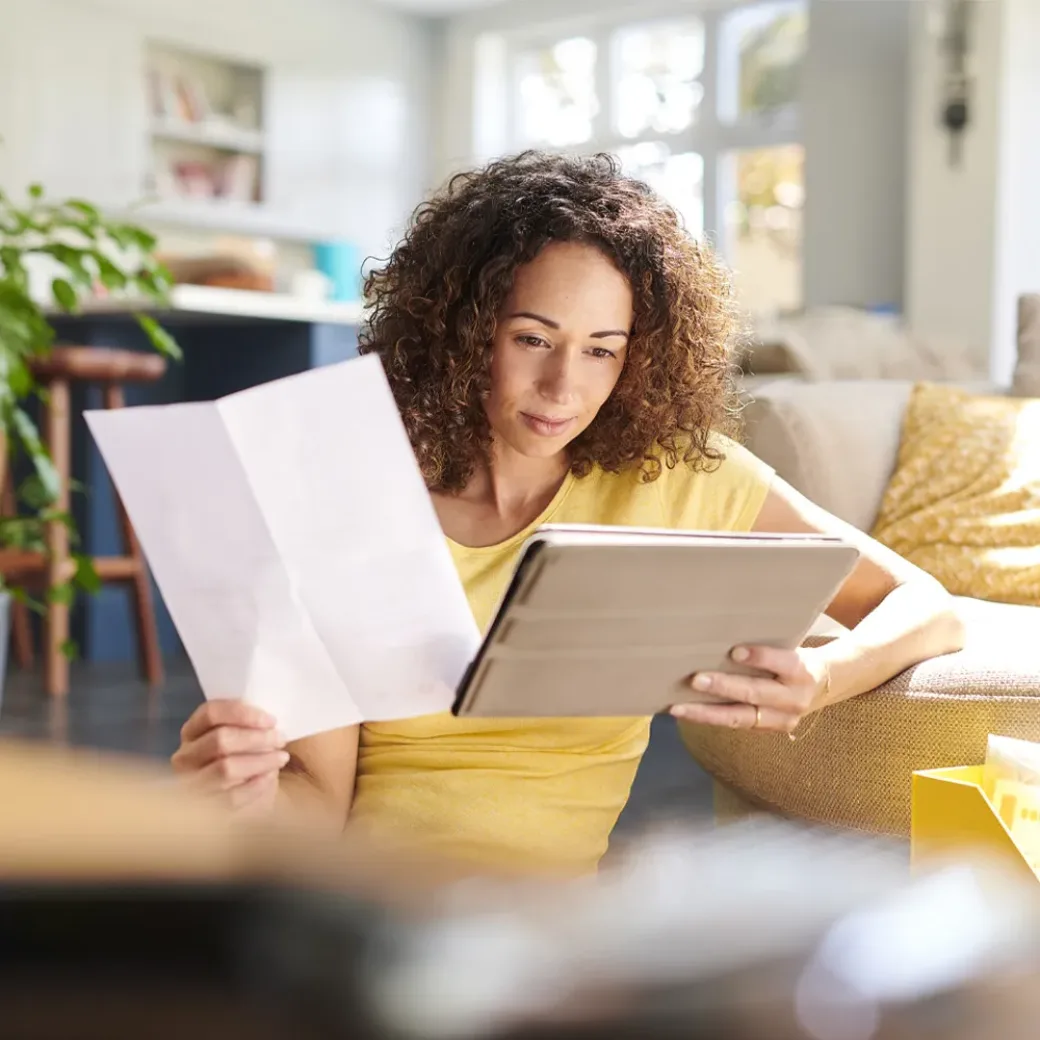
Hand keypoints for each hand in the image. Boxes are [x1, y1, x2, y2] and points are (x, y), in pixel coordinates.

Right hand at [171, 700, 288, 813]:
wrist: (245, 798)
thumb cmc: (246, 757)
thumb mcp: (243, 735)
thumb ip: (249, 724)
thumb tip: (268, 722)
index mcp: (193, 730)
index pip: (210, 713)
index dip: (242, 713)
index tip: (271, 720)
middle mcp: (185, 756)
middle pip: (220, 740)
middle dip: (256, 738)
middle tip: (280, 739)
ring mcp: (191, 784)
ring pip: (226, 768)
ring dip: (260, 761)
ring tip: (281, 757)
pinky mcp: (204, 809)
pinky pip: (232, 796)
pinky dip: (256, 784)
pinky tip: (270, 777)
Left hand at [670, 645, 829, 734]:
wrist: (822, 685)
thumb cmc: (792, 656)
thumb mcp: (789, 645)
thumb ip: (765, 642)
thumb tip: (720, 630)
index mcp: (801, 670)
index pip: (782, 662)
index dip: (759, 657)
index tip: (734, 652)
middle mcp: (794, 698)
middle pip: (756, 693)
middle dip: (724, 687)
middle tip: (695, 679)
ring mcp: (782, 719)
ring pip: (741, 717)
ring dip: (706, 712)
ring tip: (678, 707)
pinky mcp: (769, 730)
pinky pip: (736, 725)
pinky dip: (709, 718)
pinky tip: (685, 712)